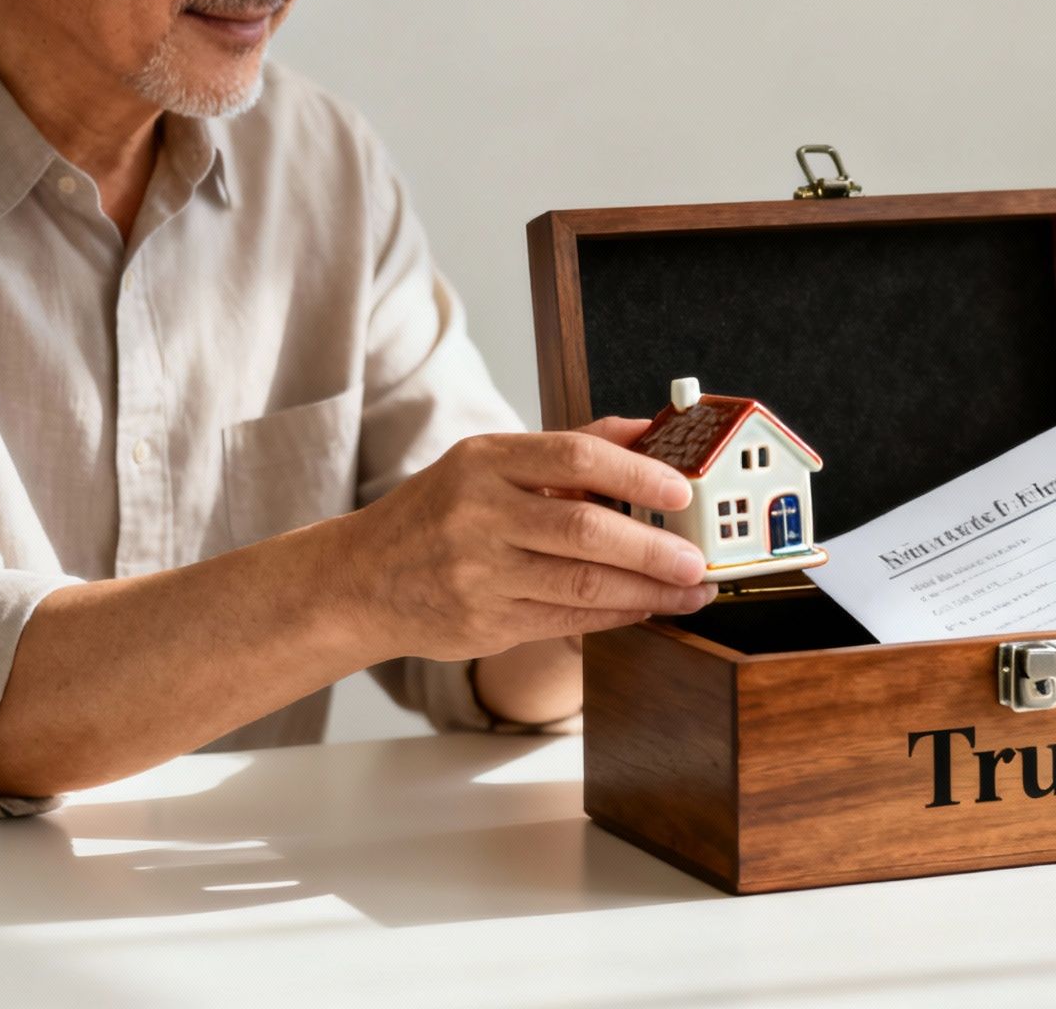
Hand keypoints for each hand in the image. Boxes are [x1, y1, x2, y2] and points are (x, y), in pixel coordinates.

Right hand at [328, 417, 714, 661]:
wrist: (359, 581)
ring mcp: (479, 574)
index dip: (636, 473)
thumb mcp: (490, 464)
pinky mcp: (485, 623)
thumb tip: (652, 432)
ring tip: (688, 589)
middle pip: (584, 530)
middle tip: (696, 557)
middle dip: (653, 547)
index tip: (682, 489)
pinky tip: (646, 606)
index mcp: (485, 461)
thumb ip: (572, 447)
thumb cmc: (439, 514)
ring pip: (582, 584)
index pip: (574, 457)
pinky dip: (617, 614)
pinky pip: (567, 621)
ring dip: (648, 590)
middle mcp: (479, 515)